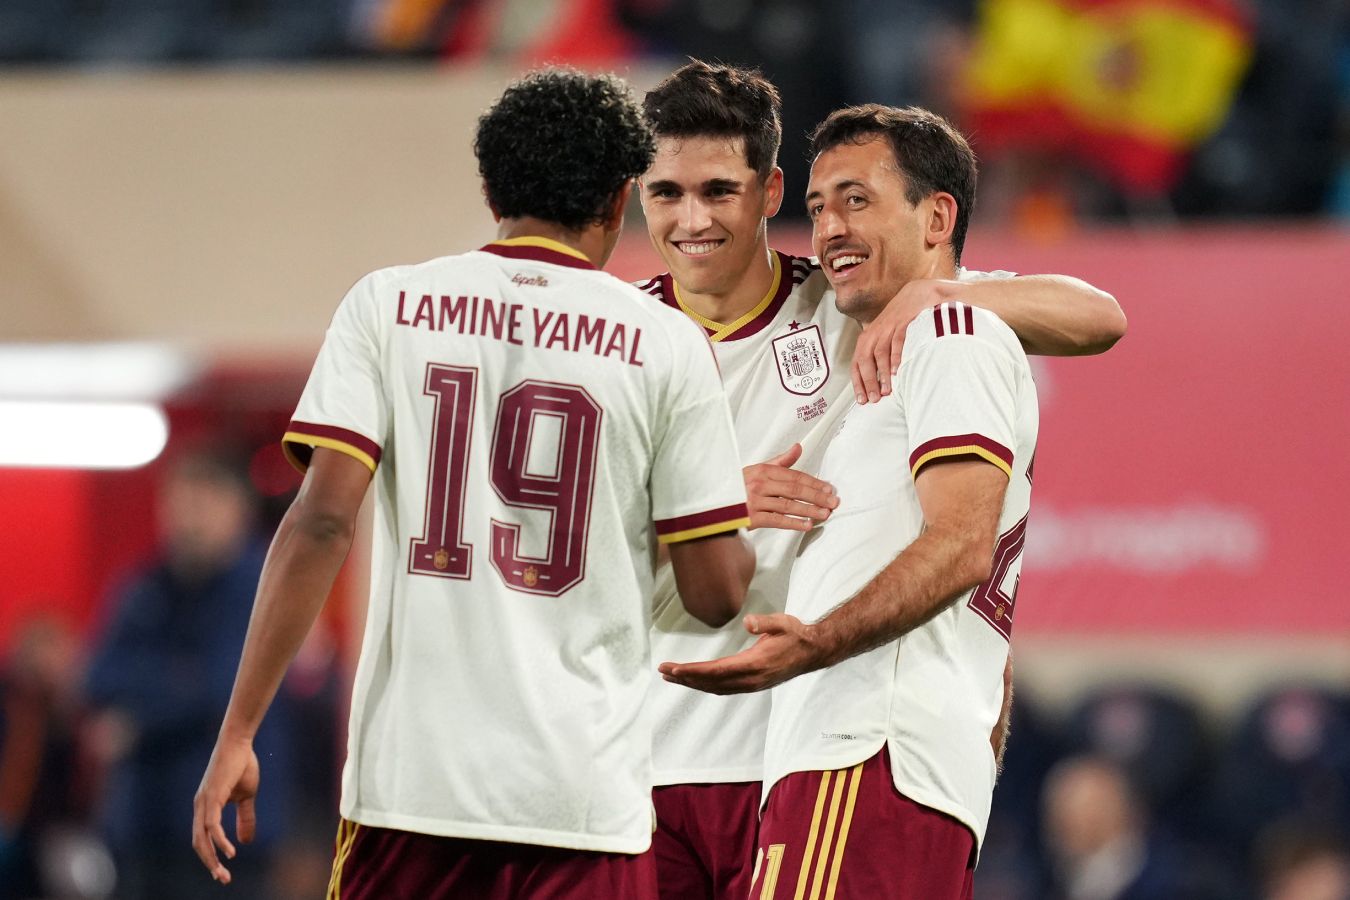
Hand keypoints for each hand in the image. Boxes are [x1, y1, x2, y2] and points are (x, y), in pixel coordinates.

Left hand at [192, 736, 259, 884]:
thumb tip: (245, 842)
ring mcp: (204, 802)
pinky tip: (230, 852)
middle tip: (223, 879)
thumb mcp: (246, 796)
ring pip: (202, 838)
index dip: (211, 856)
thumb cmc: (241, 765)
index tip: (223, 871)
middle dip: (210, 863)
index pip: (203, 838)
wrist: (239, 743)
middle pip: (198, 843)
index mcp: (206, 807)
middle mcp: (200, 807)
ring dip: (212, 858)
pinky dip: (219, 841)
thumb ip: (245, 817)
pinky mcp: (212, 797)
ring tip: (224, 872)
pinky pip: (212, 826)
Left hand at [658, 614, 826, 693]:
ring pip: (715, 687)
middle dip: (686, 677)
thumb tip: (747, 622)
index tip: (674, 669)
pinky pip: (724, 688)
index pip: (716, 670)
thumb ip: (765, 623)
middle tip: (663, 671)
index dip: (693, 671)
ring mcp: (751, 684)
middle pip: (711, 682)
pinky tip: (696, 681)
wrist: (813, 653)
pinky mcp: (752, 684)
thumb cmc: (796, 634)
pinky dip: (706, 685)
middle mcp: (750, 679)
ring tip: (672, 677)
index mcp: (754, 664)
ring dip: (693, 683)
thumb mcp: (783, 622)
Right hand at [743, 444, 837, 531]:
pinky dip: (793, 523)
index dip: (813, 482)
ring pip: (788, 505)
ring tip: (825, 513)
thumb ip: (780, 461)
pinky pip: (776, 520)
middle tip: (833, 501)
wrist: (714, 506)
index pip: (794, 476)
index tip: (829, 488)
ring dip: (809, 510)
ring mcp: (754, 501)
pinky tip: (807, 525)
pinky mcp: (751, 517)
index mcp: (762, 470)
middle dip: (816, 496)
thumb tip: (798, 447)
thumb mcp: (757, 470)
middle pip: (794, 490)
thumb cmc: (739, 487)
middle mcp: (759, 484)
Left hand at [852, 278, 954, 402]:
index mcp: (867, 338)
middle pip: (865, 359)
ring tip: (886, 390)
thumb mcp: (885, 335)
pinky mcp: (903, 322)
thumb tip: (878, 382)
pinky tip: (897, 371)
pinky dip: (896, 356)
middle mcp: (874, 332)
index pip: (856, 363)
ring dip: (882, 373)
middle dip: (869, 381)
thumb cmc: (900, 320)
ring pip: (880, 352)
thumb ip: (879, 354)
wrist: (917, 294)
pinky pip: (897, 340)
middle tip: (874, 399)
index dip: (858, 382)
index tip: (862, 400)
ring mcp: (888, 326)